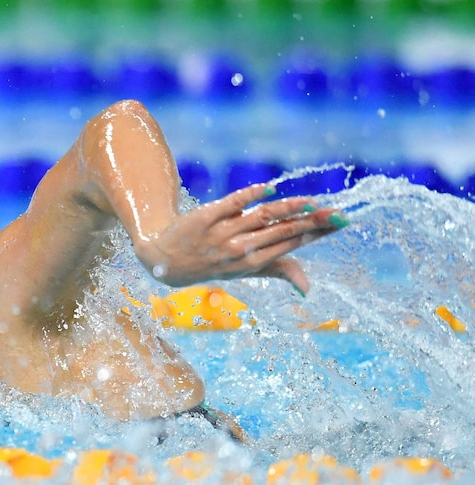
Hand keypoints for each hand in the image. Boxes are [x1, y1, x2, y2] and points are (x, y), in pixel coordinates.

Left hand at [135, 183, 346, 293]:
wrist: (166, 260)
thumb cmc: (214, 264)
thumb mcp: (245, 271)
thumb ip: (279, 271)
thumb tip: (308, 287)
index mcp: (254, 262)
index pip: (292, 243)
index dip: (317, 232)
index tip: (341, 222)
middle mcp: (240, 249)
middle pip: (282, 232)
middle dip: (311, 223)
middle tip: (338, 213)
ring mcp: (223, 233)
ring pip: (261, 217)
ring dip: (288, 208)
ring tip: (311, 202)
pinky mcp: (206, 216)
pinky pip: (231, 203)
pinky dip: (250, 195)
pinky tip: (270, 188)